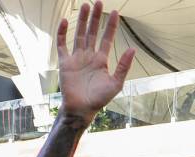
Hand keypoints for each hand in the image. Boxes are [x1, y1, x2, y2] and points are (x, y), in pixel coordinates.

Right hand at [56, 2, 134, 125]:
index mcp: (102, 60)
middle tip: (98, 2)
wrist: (81, 109)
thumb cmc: (99, 99)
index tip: (115, 12)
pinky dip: (62, 33)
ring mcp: (77, 58)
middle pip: (93, 32)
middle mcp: (89, 56)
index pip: (107, 38)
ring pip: (79, 34)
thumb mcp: (116, 83)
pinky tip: (64, 21)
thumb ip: (123, 66)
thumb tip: (132, 49)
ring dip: (82, 21)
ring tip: (85, 5)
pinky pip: (62, 45)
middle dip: (95, 18)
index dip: (111, 25)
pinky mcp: (65, 63)